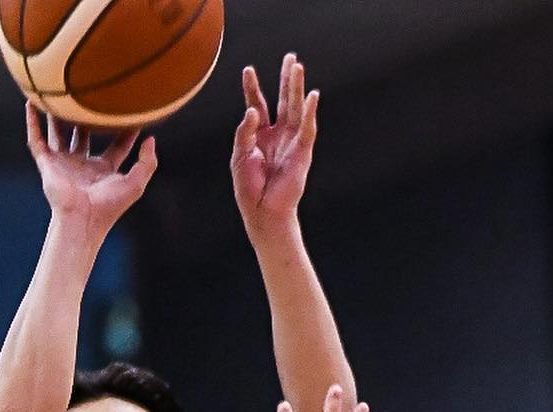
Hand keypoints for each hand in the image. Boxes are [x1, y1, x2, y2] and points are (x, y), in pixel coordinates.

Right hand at [26, 107, 157, 238]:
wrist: (82, 220)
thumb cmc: (108, 207)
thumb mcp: (135, 183)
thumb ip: (148, 162)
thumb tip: (151, 138)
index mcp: (104, 170)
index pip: (117, 145)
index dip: (125, 130)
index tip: (133, 111)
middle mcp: (82, 165)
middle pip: (85, 135)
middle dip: (89, 118)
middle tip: (95, 95)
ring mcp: (64, 164)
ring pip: (59, 133)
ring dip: (58, 115)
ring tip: (58, 92)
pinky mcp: (47, 165)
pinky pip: (37, 140)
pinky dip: (32, 123)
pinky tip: (31, 104)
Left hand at [232, 55, 318, 234]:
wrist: (262, 213)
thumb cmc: (249, 189)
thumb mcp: (240, 156)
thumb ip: (244, 131)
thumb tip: (253, 110)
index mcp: (260, 135)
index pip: (258, 105)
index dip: (253, 88)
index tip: (248, 70)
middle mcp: (278, 135)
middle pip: (283, 101)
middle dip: (285, 79)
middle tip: (290, 57)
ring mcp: (291, 142)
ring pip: (296, 109)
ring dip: (297, 88)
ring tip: (297, 66)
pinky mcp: (302, 152)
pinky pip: (308, 128)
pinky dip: (310, 112)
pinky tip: (312, 95)